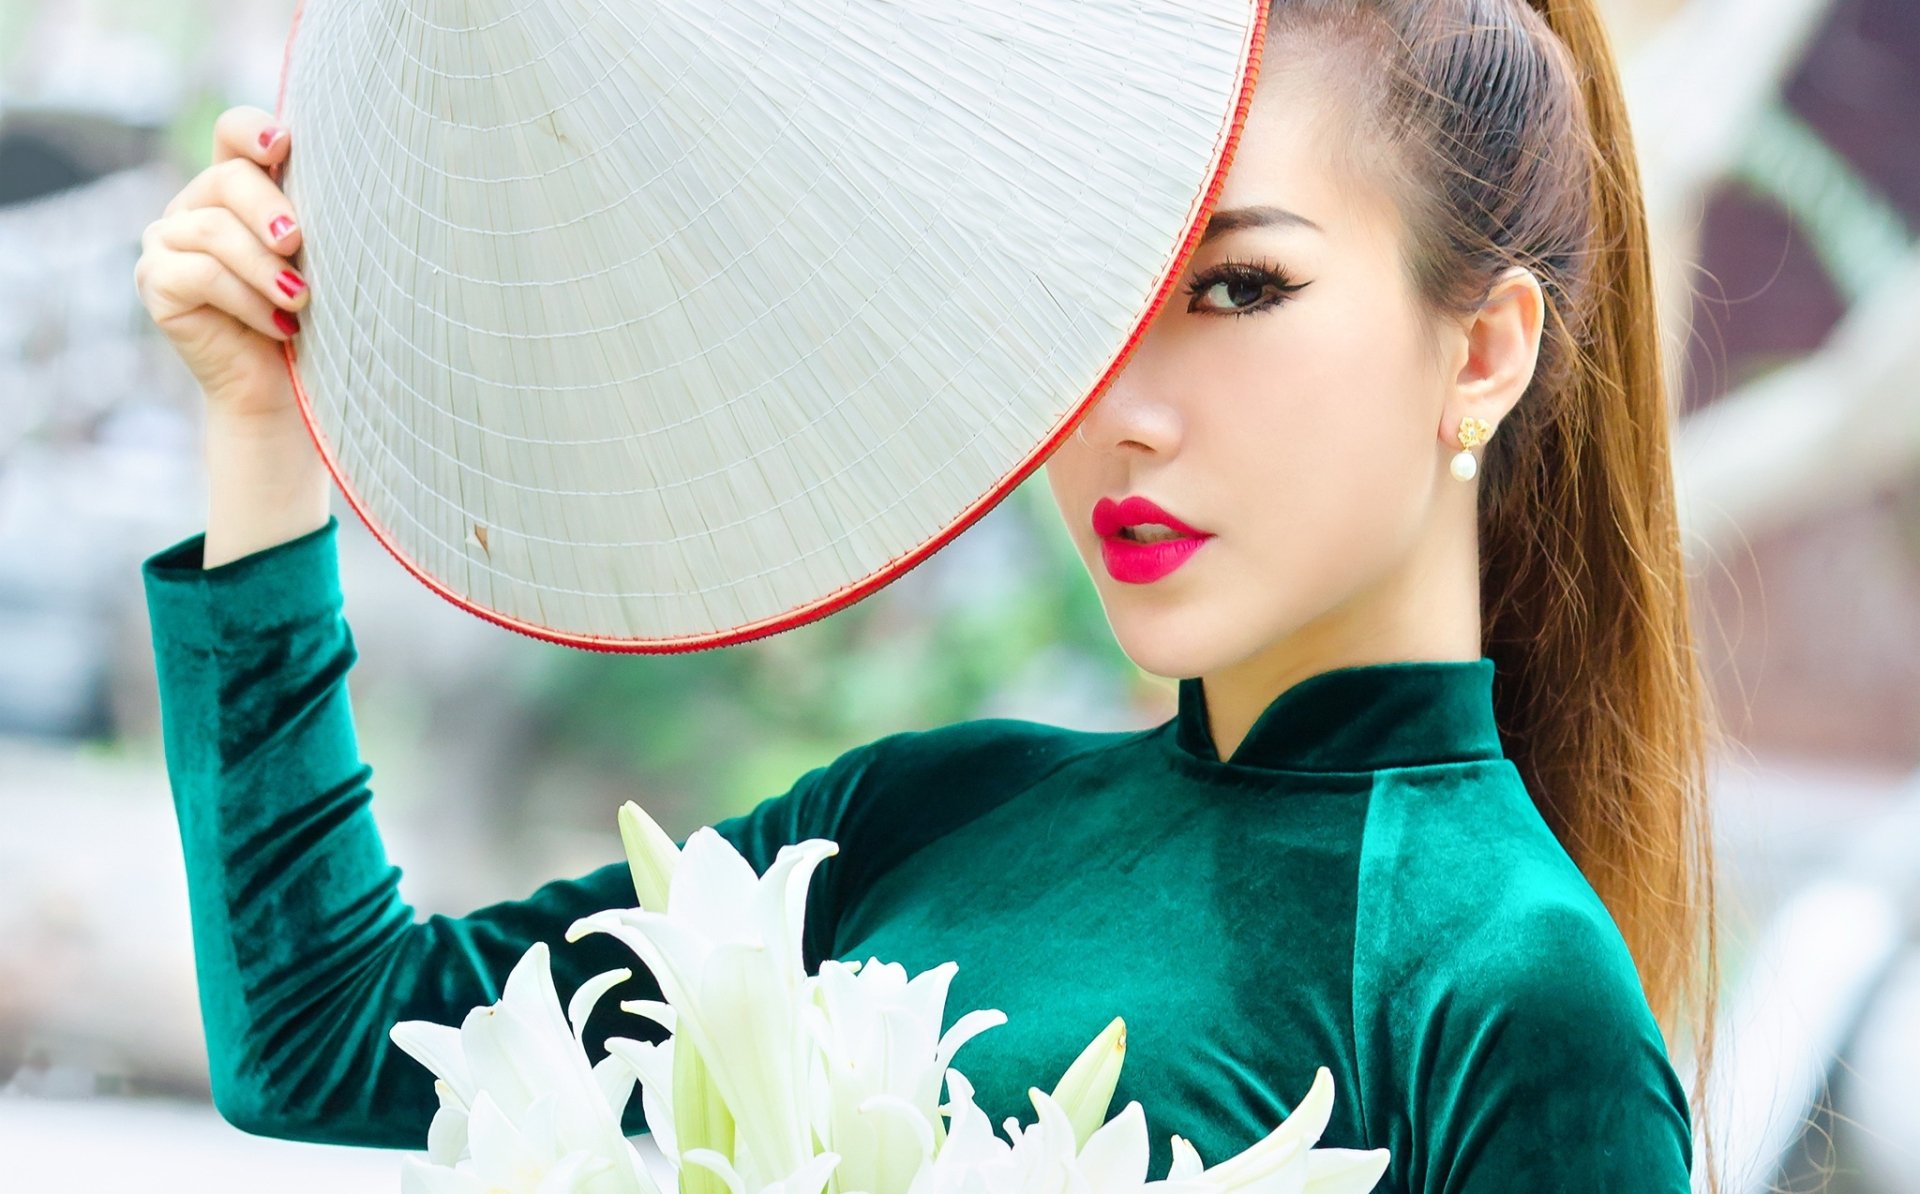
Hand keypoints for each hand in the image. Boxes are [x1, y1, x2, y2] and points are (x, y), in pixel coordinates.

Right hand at [135, 105, 308, 424]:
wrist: (283, 388)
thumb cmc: (310, 319)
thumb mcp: (316, 261)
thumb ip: (311, 220)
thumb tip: (342, 186)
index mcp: (236, 188)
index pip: (232, 134)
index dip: (251, 130)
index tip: (283, 144)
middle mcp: (195, 206)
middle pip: (226, 178)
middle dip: (268, 209)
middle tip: (298, 242)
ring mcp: (167, 241)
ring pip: (213, 229)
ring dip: (264, 267)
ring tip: (300, 299)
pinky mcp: (155, 281)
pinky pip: (199, 274)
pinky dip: (245, 299)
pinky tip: (278, 325)